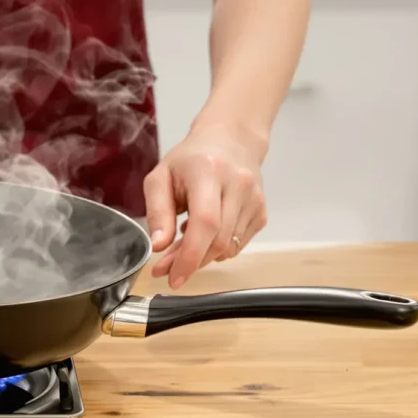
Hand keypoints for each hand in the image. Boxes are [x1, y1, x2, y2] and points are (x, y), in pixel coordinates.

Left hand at [143, 123, 267, 288]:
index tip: (174, 277)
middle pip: (218, 241)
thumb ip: (157, 212)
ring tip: (183, 241)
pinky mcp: (261, 212)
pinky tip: (205, 231)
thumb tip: (158, 245)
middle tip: (167, 266)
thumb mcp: (161, 177)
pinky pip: (237, 244)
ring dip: (202, 256)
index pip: (205, 223)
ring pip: (228, 247)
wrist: (230, 140)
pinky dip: (216, 248)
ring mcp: (254, 200)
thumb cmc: (190, 159)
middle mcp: (238, 185)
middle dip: (190, 261)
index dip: (190, 256)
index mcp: (209, 172)